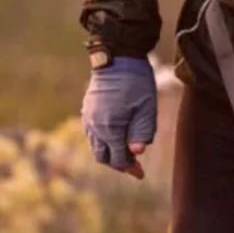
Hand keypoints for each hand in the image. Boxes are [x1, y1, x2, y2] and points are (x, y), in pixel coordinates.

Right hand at [80, 55, 156, 179]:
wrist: (117, 58)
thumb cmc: (136, 83)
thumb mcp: (146, 108)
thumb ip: (141, 132)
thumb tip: (136, 153)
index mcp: (109, 128)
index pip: (118, 158)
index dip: (130, 168)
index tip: (141, 174)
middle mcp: (94, 126)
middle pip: (103, 156)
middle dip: (118, 163)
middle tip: (134, 165)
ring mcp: (88, 117)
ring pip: (96, 145)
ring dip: (110, 152)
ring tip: (126, 151)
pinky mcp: (87, 109)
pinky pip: (92, 133)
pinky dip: (103, 140)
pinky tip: (117, 135)